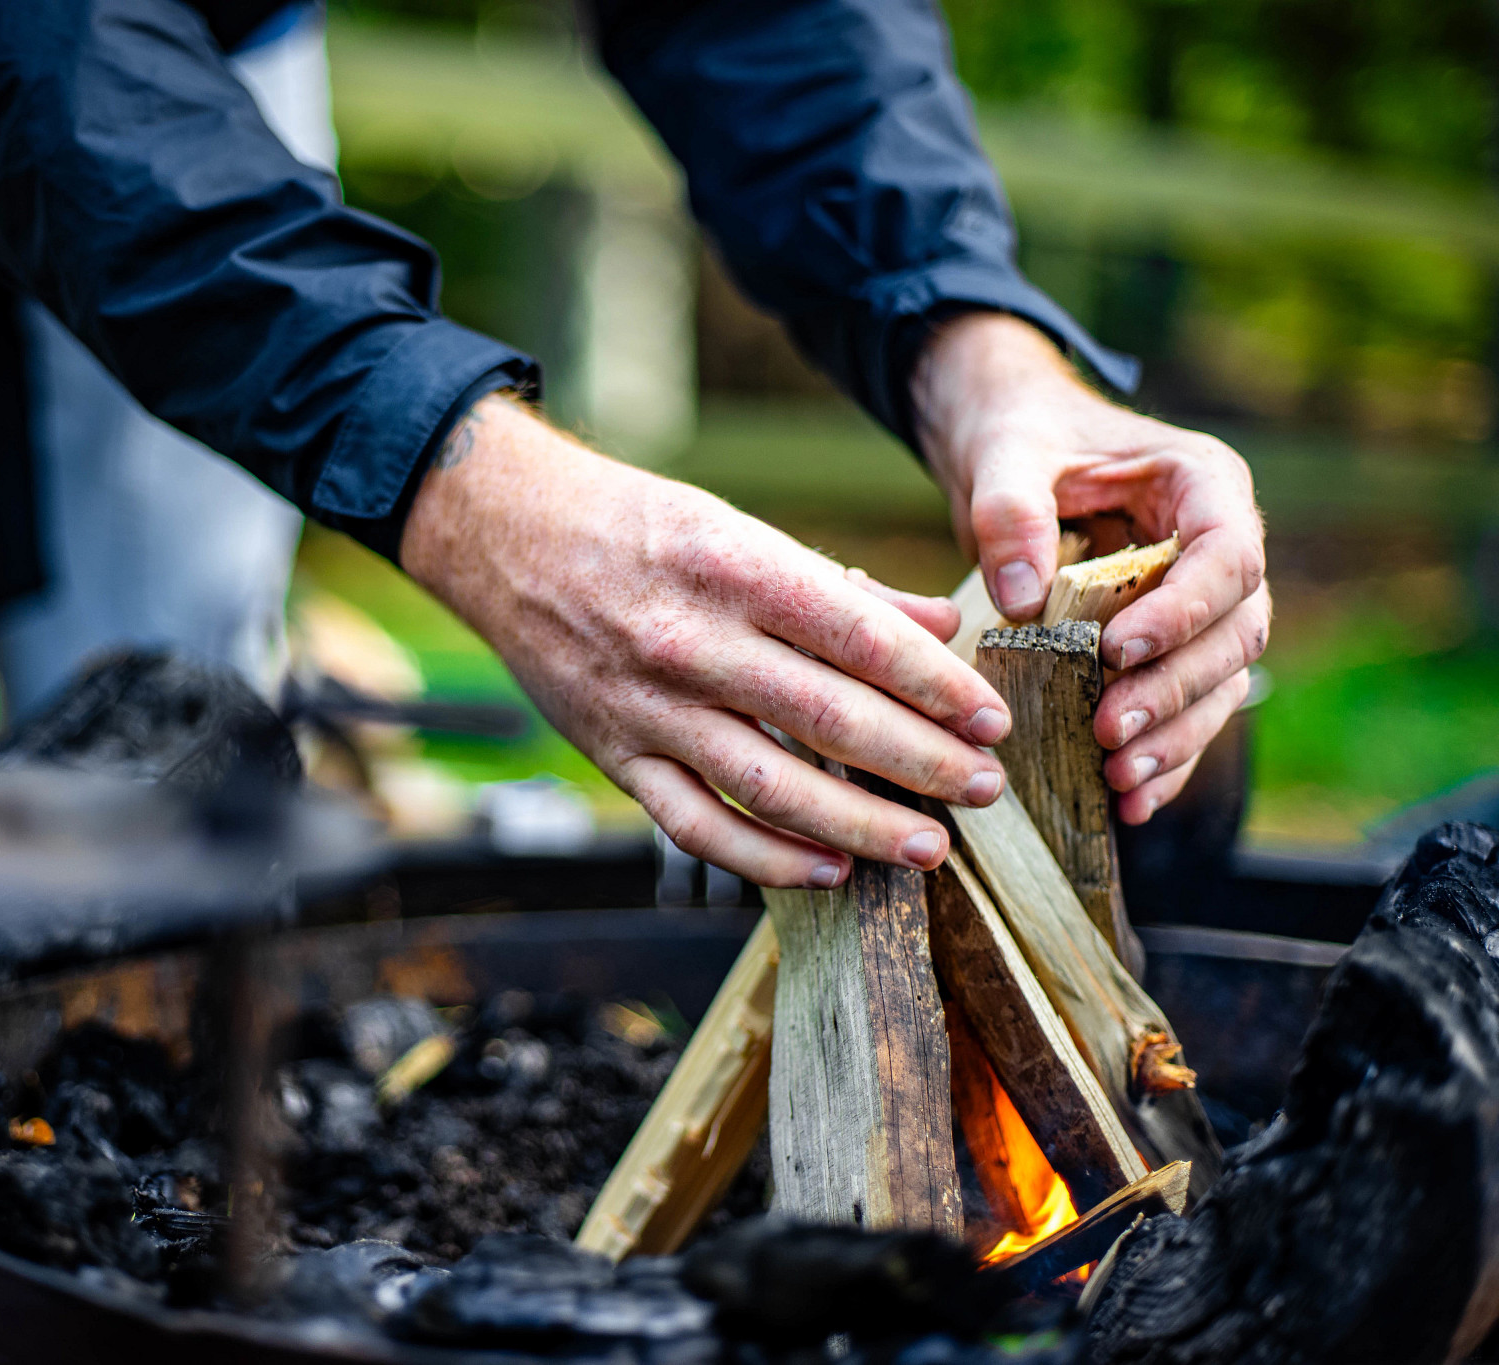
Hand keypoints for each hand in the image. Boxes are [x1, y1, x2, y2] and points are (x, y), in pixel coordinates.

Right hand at [400, 396, 1012, 887]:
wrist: (508, 538)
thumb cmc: (638, 528)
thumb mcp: (738, 528)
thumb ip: (839, 587)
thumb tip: (940, 627)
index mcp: (734, 567)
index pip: (858, 636)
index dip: (934, 685)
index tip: (991, 719)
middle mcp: (691, 640)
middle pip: (829, 718)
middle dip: (922, 761)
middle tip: (985, 788)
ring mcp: (648, 706)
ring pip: (770, 784)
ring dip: (860, 823)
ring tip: (928, 845)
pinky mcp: (615, 755)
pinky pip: (697, 825)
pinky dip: (766, 857)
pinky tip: (827, 870)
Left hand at [912, 312, 1268, 823]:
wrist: (1012, 444)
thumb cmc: (1020, 435)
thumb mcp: (1006, 453)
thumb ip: (1010, 511)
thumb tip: (1022, 597)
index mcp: (1204, 484)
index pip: (1228, 556)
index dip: (1183, 612)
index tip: (1118, 653)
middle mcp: (1220, 547)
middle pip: (1234, 632)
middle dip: (1175, 691)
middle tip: (1110, 734)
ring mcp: (1201, 601)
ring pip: (1219, 682)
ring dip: (1175, 737)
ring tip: (1118, 780)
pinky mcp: (1169, 645)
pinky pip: (1187, 708)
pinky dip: (1164, 756)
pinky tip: (1129, 802)